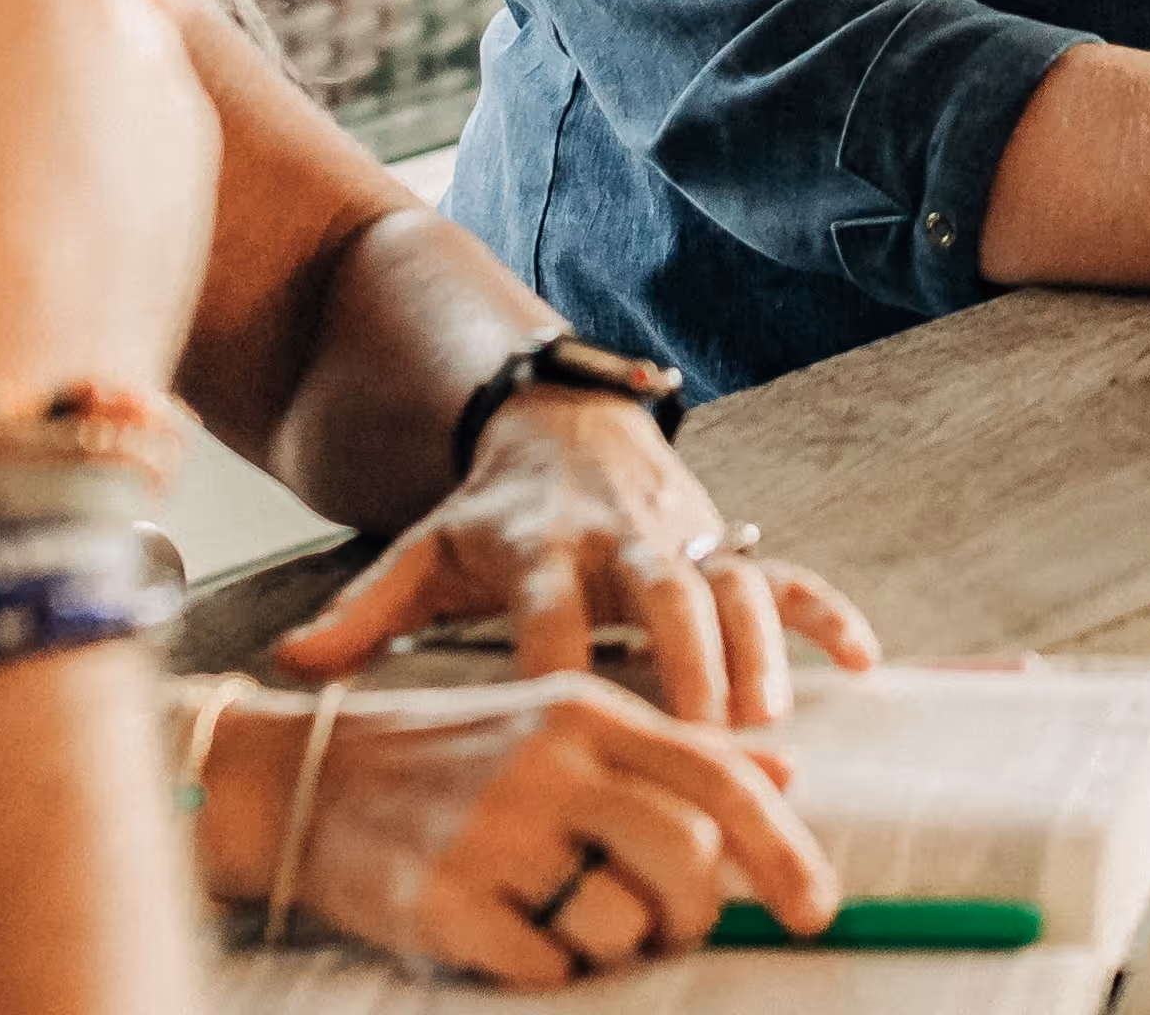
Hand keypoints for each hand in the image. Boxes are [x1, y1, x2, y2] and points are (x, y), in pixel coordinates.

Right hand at [222, 672, 836, 983]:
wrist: (298, 777)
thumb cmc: (450, 756)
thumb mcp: (563, 724)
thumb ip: (673, 748)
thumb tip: (784, 771)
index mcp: (588, 711)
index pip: (717, 777)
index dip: (781, 849)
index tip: (816, 908)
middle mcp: (548, 762)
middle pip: (686, 853)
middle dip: (697, 911)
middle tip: (673, 927)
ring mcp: (494, 832)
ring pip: (622, 919)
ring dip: (622, 947)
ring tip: (580, 928)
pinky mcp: (444, 900)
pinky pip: (547, 966)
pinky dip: (552, 971)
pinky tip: (518, 940)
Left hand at [271, 384, 881, 724]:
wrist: (556, 414)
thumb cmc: (486, 509)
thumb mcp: (420, 550)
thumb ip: (362, 614)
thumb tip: (289, 671)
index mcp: (537, 544)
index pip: (546, 608)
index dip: (554, 660)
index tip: (560, 723)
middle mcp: (617, 537)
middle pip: (658, 594)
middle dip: (683, 659)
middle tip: (702, 735)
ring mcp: (681, 533)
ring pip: (731, 586)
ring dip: (755, 649)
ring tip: (765, 721)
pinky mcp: (726, 537)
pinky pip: (788, 572)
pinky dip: (827, 611)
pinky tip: (860, 661)